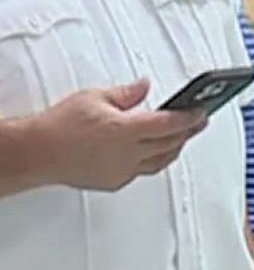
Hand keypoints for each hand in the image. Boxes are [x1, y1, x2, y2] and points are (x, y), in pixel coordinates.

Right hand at [32, 81, 206, 191]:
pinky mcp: (114, 182)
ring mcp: (123, 170)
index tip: (202, 111)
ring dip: (175, 148)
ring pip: (161, 161)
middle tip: (200, 121)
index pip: (170, 124)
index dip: (190, 117)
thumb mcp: (94, 97)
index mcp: (125, 130)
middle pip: (171, 143)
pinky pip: (142, 171)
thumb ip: (126, 94)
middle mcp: (128, 153)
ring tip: (182, 137)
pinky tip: (154, 153)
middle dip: (188, 131)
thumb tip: (145, 87)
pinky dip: (153, 160)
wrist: (36, 152)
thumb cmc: (58, 126)